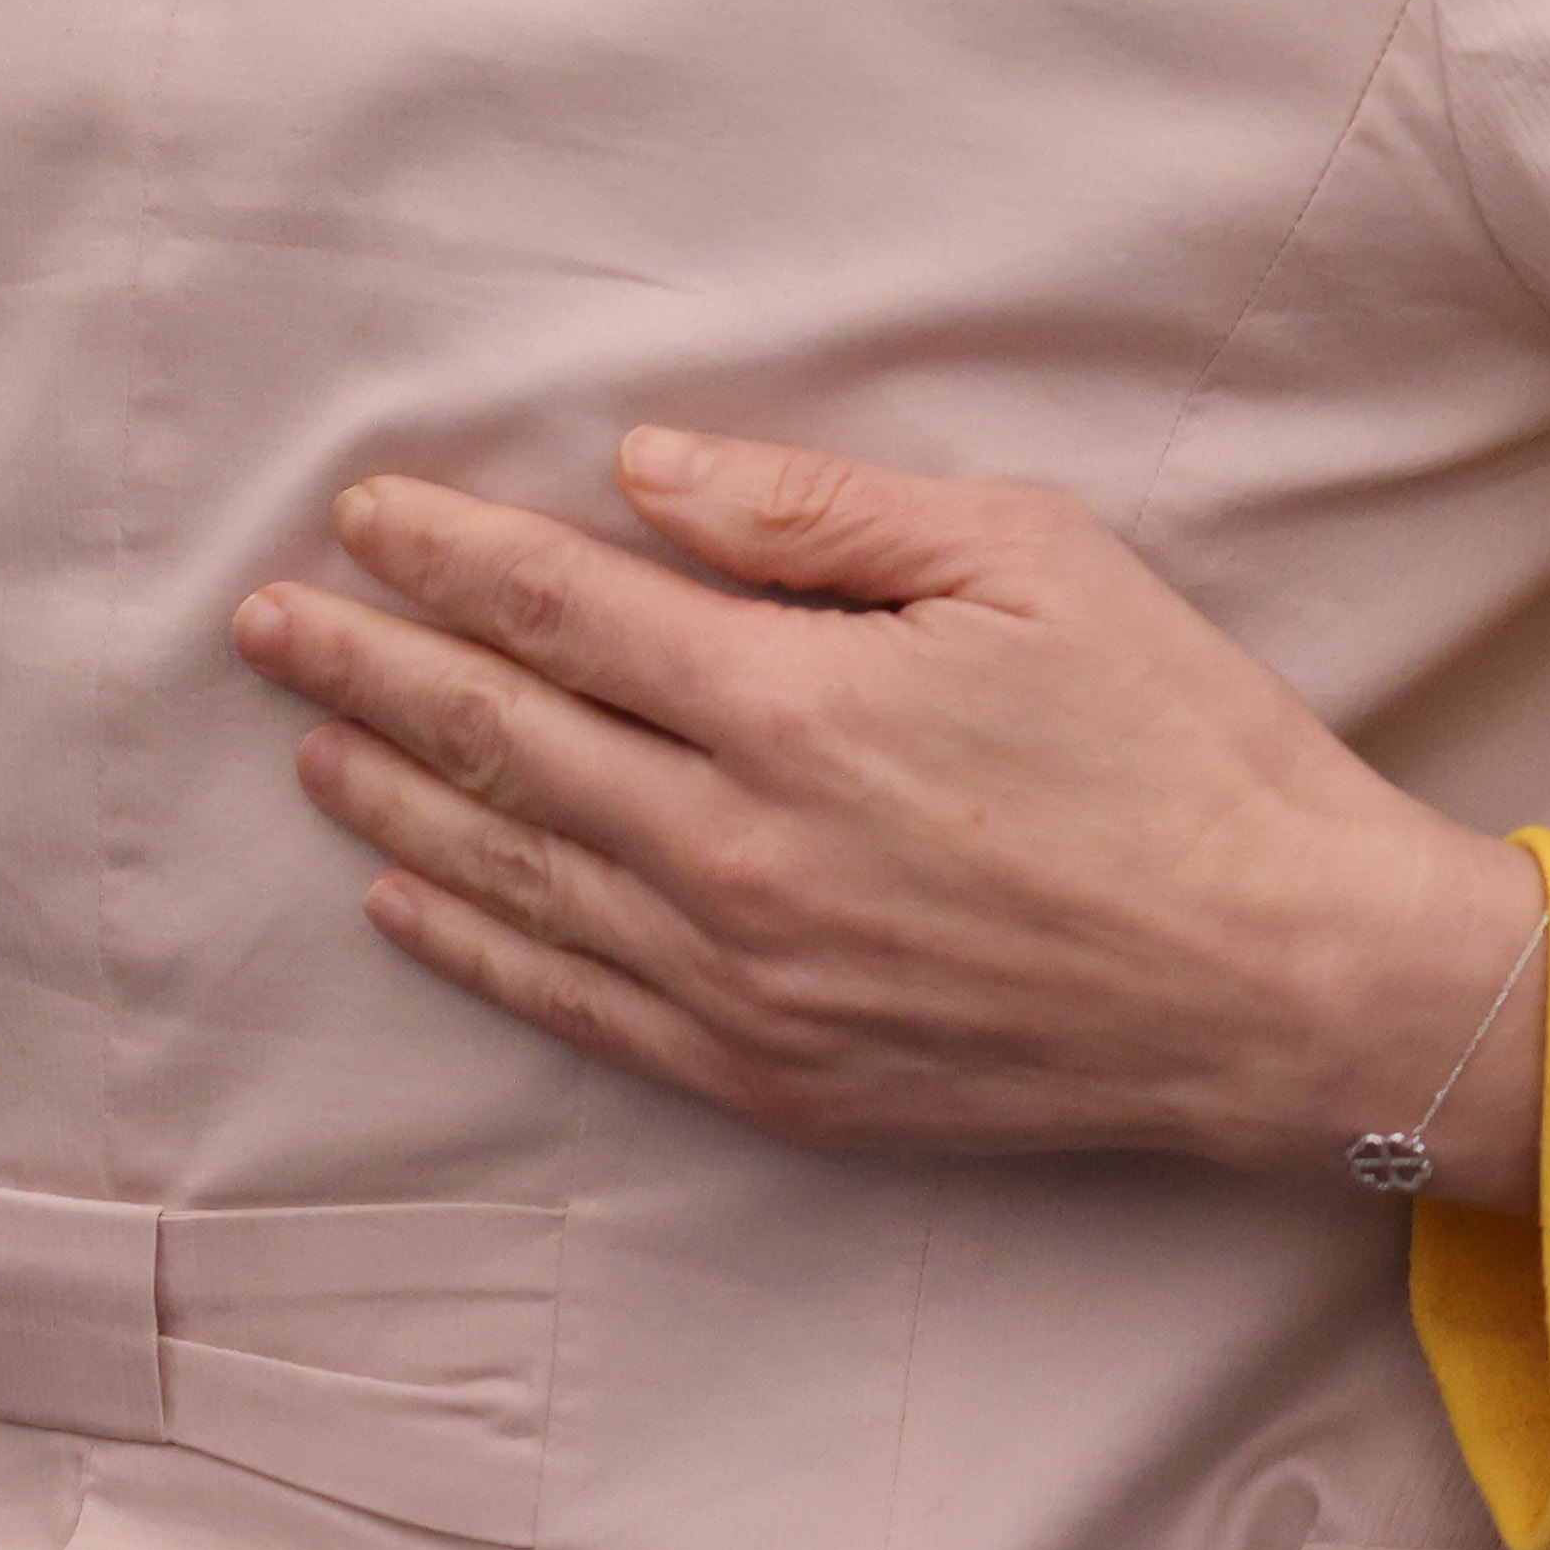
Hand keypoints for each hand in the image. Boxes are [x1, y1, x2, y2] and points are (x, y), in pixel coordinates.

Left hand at [234, 428, 1549, 1197]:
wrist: (1282, 979)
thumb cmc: (1181, 745)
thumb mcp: (1034, 560)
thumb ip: (821, 511)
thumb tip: (644, 473)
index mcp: (793, 704)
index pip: (560, 610)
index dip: (444, 555)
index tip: (361, 513)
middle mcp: (734, 850)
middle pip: (501, 739)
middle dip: (368, 667)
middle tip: (267, 623)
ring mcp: (742, 981)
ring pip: (513, 872)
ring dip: (393, 799)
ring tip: (309, 744)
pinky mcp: (773, 1076)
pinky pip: (575, 1002)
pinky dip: (474, 941)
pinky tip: (408, 896)